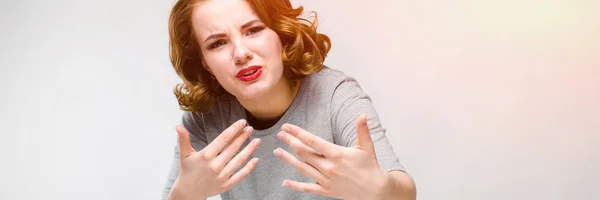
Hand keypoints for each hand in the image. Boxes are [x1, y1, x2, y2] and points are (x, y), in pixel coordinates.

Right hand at [168, 119, 260, 199]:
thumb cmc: (188, 170)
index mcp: (206, 155)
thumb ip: (183, 139)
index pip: (223, 139)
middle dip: (243, 136)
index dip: (234, 129)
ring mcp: (222, 176)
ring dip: (249, 150)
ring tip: (257, 140)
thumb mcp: (184, 154)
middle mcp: (215, 165)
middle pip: (233, 148)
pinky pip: (241, 175)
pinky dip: (249, 167)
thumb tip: (178, 126)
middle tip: (251, 128)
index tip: (242, 122)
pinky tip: (256, 159)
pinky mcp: (226, 184)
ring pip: (239, 160)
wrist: (188, 192)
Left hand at [274, 114, 389, 199]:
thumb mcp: (367, 146)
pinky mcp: (326, 190)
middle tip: (280, 134)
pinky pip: (308, 188)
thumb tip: (362, 114)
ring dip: (288, 159)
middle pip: (304, 152)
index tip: (287, 127)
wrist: (375, 190)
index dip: (298, 133)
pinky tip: (285, 182)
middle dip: (290, 142)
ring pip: (303, 168)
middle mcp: (329, 167)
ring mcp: (326, 180)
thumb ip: (362, 130)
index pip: (312, 141)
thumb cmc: (370, 167)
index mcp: (337, 154)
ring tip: (277, 151)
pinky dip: (295, 186)